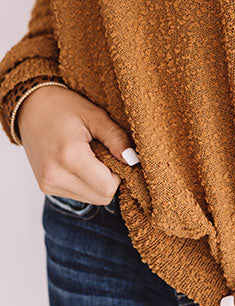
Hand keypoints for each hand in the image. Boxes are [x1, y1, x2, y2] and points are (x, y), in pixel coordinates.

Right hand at [18, 85, 136, 203]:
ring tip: (90, 154)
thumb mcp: (95, 115)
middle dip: (111, 178)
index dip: (120, 172)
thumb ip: (116, 138)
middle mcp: (56, 176)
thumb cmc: (63, 107)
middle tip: (105, 152)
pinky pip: (78, 194)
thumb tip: (133, 159)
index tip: (118, 153)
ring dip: (98, 181)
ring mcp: (48, 184)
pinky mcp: (46, 187)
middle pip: (102, 197)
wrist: (30, 107)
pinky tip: (80, 161)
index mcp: (70, 157)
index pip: (108, 187)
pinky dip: (86, 182)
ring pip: (91, 198)